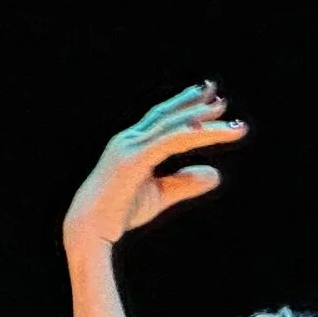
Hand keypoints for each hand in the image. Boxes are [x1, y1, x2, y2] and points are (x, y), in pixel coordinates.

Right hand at [63, 82, 246, 254]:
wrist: (93, 226)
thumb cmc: (121, 211)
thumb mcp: (160, 194)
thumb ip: (185, 182)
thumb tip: (216, 174)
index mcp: (135, 145)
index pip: (163, 120)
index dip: (186, 107)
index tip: (211, 101)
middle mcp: (130, 139)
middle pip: (167, 115)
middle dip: (192, 101)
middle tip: (216, 90)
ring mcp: (130, 146)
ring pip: (172, 126)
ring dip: (200, 116)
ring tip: (224, 107)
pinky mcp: (134, 158)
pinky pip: (170, 142)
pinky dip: (192, 134)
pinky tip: (212, 130)